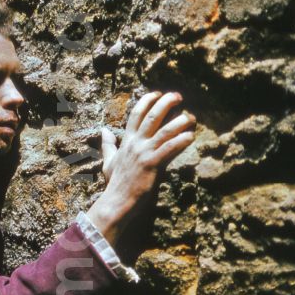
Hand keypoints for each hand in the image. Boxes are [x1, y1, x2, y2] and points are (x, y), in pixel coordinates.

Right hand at [87, 91, 195, 248]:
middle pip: (152, 116)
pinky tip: (191, 136)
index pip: (136, 114)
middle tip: (178, 96)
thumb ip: (108, 145)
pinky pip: (169, 149)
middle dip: (166, 103)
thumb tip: (104, 130)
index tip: (158, 93)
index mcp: (127, 141)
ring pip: (164, 131)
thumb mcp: (109, 161)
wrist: (117, 201)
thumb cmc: (115, 183)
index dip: (147, 101)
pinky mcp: (152, 164)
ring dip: (179, 121)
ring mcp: (144, 153)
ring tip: (190, 116)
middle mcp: (136, 143)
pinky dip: (181, 141)